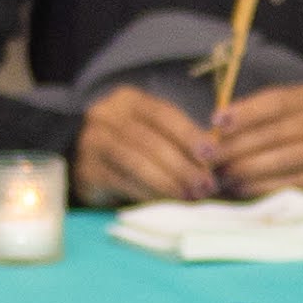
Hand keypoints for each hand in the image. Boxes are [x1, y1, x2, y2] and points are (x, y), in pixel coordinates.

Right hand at [75, 88, 221, 202]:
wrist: (91, 167)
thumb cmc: (135, 150)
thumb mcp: (157, 136)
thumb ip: (180, 142)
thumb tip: (216, 160)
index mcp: (128, 100)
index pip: (163, 114)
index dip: (189, 134)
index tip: (212, 155)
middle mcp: (105, 115)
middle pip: (150, 140)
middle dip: (182, 165)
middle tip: (206, 186)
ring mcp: (91, 141)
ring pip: (136, 162)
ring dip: (168, 182)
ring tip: (190, 197)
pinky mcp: (86, 170)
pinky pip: (122, 182)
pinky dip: (148, 194)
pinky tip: (167, 203)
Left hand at [209, 81, 302, 195]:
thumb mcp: (291, 107)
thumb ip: (260, 114)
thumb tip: (219, 129)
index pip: (275, 102)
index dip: (245, 112)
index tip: (217, 121)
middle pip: (274, 133)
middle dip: (236, 146)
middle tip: (207, 156)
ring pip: (282, 159)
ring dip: (246, 168)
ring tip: (220, 174)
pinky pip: (291, 182)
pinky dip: (263, 186)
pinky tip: (241, 188)